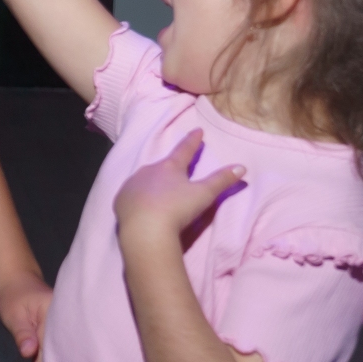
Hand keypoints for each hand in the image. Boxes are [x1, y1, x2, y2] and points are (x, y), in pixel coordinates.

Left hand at [0, 268, 52, 361]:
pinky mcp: (55, 336)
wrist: (19, 283)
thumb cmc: (15, 296)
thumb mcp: (14, 313)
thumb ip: (22, 332)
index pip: (49, 345)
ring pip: (54, 356)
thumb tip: (29, 352)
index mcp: (56, 313)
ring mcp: (60, 330)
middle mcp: (63, 323)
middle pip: (56, 354)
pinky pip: (50, 354)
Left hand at [114, 131, 245, 245]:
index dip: (193, 141)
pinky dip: (138, 197)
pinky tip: (141, 204)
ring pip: (144, 179)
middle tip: (175, 168)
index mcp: (169, 167)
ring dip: (152, 182)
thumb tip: (242, 167)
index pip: (184, 150)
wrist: (145, 230)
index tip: (197, 131)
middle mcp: (148, 171)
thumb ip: (222, 180)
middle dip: (169, 166)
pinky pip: (131, 194)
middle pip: (162, 165)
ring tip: (158, 191)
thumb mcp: (204, 194)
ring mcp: (132, 185)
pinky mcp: (120, 200)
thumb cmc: (177, 209)